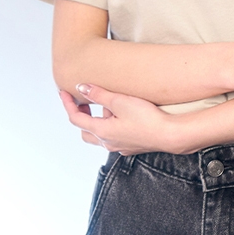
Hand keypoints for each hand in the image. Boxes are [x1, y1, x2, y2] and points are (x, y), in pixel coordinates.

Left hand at [59, 84, 177, 154]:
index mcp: (101, 131)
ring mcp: (120, 146)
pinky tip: (124, 115)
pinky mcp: (131, 146)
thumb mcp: (119, 101)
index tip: (63, 92)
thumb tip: (81, 88)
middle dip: (81, 116)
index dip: (68, 104)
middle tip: (84, 102)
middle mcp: (108, 142)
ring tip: (109, 104)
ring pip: (100, 134)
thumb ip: (98, 94)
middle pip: (85, 131)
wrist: (170, 135)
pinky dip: (111, 125)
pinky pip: (114, 136)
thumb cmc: (147, 118)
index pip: (76, 118)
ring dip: (99, 120)